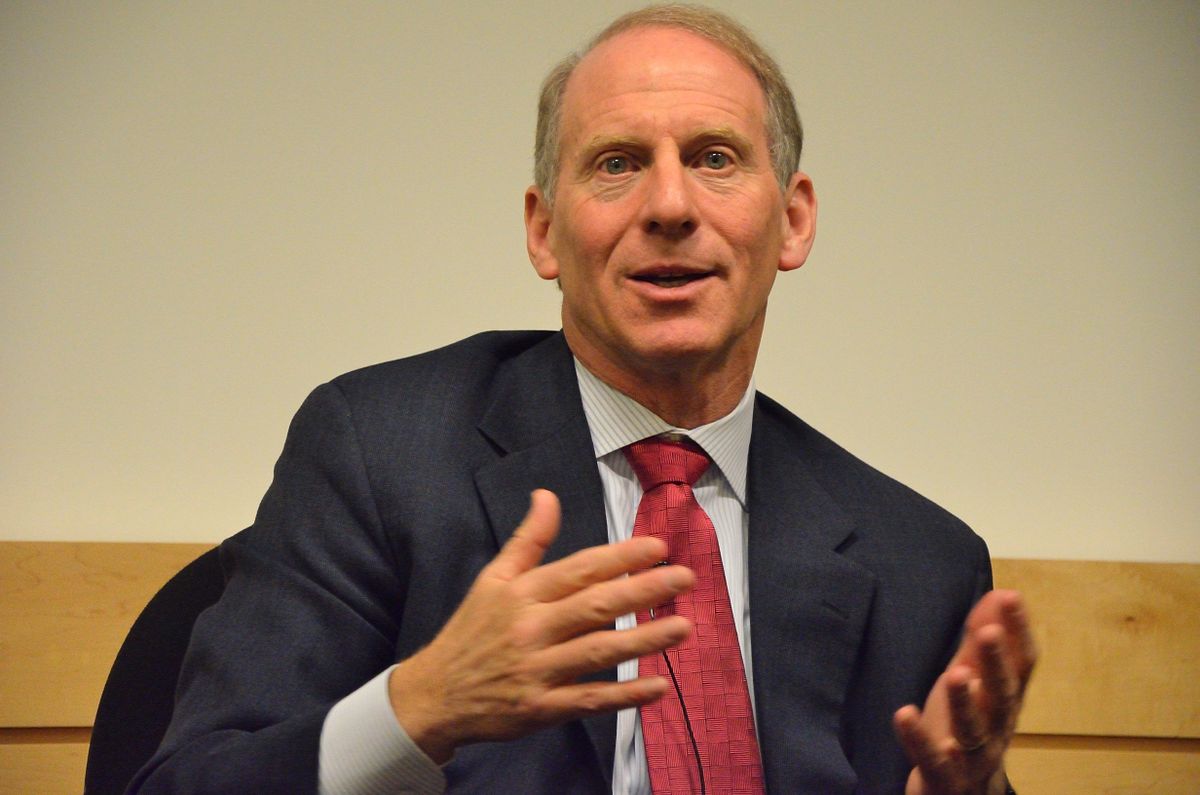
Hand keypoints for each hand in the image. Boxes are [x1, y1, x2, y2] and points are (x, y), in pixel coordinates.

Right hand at [388, 489, 694, 762]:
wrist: (434, 694)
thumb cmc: (472, 632)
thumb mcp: (492, 579)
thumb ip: (527, 539)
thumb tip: (547, 495)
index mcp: (522, 593)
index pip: (580, 569)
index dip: (620, 557)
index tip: (657, 548)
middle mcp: (532, 629)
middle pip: (595, 606)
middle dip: (643, 590)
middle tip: (685, 579)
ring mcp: (537, 671)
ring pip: (598, 652)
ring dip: (644, 639)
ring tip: (683, 626)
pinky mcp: (541, 709)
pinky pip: (589, 700)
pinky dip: (624, 696)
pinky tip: (658, 686)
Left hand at [893, 590, 1036, 794]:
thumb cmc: (967, 728)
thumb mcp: (973, 680)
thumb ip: (982, 641)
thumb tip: (1000, 592)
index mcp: (1005, 700)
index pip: (1022, 664)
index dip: (1019, 631)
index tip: (1011, 596)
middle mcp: (996, 728)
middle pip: (1002, 696)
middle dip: (997, 663)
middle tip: (990, 631)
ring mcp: (973, 757)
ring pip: (973, 731)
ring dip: (965, 702)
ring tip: (956, 676)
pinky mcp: (944, 778)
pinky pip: (932, 759)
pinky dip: (918, 738)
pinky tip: (904, 714)